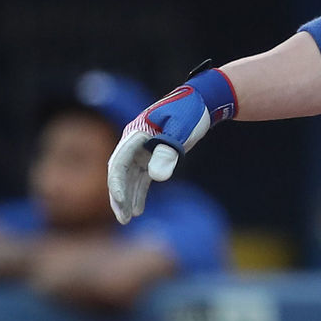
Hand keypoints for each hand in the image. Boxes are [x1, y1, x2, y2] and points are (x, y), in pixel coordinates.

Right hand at [107, 67, 235, 224]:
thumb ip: (168, 152)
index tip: (120, 202)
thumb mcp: (180, 130)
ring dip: (128, 197)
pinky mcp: (153, 155)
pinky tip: (139, 208)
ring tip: (128, 218)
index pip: (119, 163)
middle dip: (119, 196)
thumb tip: (156, 178)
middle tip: (123, 219)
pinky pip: (141, 176)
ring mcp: (143, 149)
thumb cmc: (190, 112)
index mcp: (135, 134)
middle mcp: (134, 142)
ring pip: (129, 177)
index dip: (117, 184)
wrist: (203, 101)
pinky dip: (139, 191)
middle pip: (120, 173)